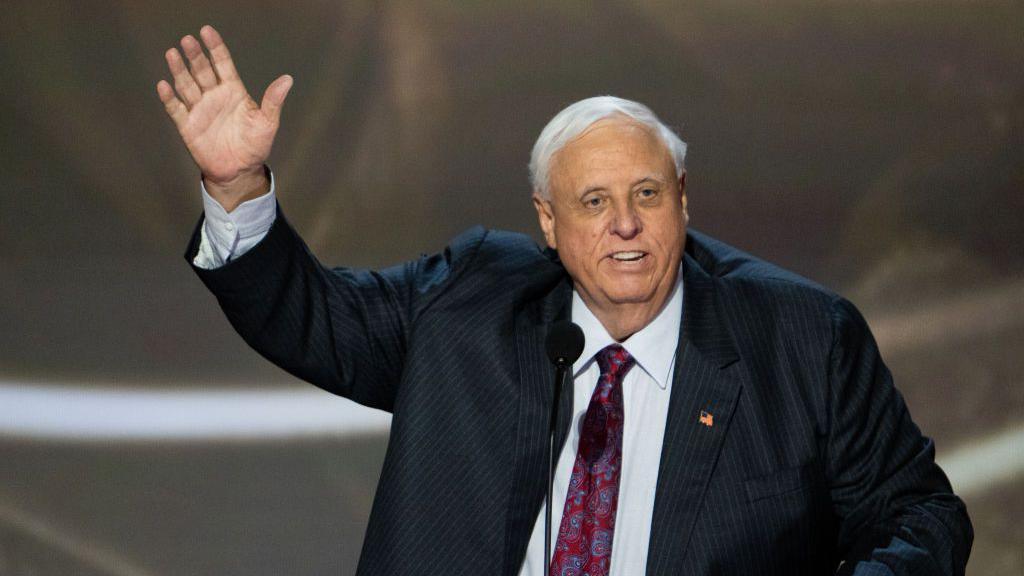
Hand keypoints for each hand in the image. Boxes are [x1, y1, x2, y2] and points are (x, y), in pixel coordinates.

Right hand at [156, 25, 291, 210]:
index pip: (222, 64)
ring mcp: (200, 110)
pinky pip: (176, 109)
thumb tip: (287, 79)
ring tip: (173, 54)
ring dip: (179, 70)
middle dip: (195, 55)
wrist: (240, 171)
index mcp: (233, 91)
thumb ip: (273, 101)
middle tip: (188, 40)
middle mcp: (214, 96)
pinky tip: (164, 85)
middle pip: (202, 71)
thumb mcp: (268, 123)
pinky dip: (169, 98)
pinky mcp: (188, 126)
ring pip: (187, 85)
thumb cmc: (255, 146)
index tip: (207, 31)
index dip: (215, 47)